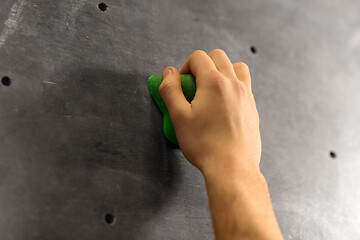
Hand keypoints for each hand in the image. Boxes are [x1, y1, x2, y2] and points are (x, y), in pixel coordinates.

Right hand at [159, 49, 260, 175]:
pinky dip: (233, 85)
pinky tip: (223, 104)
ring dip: (222, 70)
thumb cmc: (205, 145)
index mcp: (214, 82)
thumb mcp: (178, 117)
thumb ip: (170, 90)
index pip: (198, 57)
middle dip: (202, 65)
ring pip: (236, 67)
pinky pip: (245, 85)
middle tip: (194, 85)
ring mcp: (246, 95)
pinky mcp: (252, 108)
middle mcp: (234, 84)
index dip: (185, 67)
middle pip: (218, 56)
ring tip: (211, 89)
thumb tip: (168, 73)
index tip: (182, 84)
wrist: (232, 168)